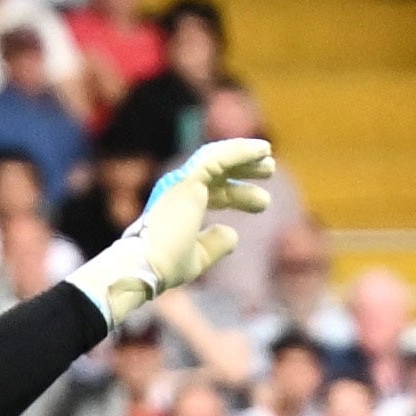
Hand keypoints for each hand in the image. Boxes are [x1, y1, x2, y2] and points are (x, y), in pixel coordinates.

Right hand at [77, 136, 277, 326]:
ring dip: (244, 156)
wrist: (146, 266)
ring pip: (218, 159)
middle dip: (244, 170)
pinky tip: (261, 150)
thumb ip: (214, 245)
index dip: (238, 195)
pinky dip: (240, 151)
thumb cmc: (165, 265)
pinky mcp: (188, 180)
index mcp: (181, 206)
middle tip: (269, 170)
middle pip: (218, 172)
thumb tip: (232, 233)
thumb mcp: (197, 257)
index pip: (214, 192)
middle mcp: (180, 190)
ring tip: (268, 157)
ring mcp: (183, 182)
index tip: (263, 202)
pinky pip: (217, 158)